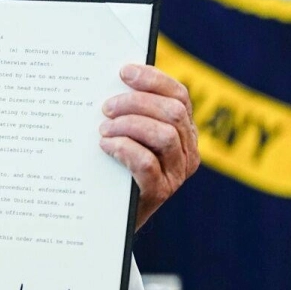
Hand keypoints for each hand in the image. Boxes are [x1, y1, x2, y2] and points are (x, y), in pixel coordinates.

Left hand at [99, 64, 199, 228]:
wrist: (107, 217)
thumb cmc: (113, 169)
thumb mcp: (125, 135)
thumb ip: (127, 112)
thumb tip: (111, 80)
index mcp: (183, 130)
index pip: (179, 95)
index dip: (153, 79)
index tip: (124, 72)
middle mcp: (186, 150)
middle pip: (172, 112)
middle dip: (136, 103)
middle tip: (106, 107)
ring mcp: (176, 172)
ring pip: (164, 135)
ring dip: (129, 125)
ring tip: (103, 129)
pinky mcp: (160, 192)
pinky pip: (148, 163)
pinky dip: (124, 148)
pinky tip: (106, 146)